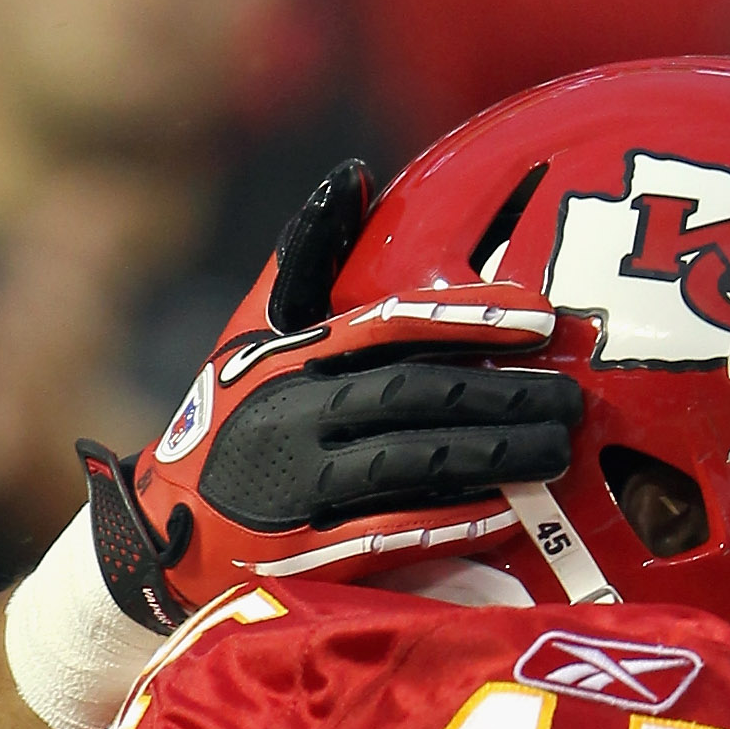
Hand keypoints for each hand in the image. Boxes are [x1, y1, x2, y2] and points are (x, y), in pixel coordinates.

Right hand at [79, 158, 586, 632]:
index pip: (391, 324)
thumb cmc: (225, 419)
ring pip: (413, 463)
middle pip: (417, 396)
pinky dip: (449, 523)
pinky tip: (506, 514)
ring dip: (491, 456)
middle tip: (572, 397)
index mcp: (291, 356)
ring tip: (556, 452)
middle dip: (501, 393)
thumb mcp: (254, 335)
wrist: (157, 532)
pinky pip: (388, 534)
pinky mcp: (302, 554)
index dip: (469, 318)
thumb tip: (354, 174)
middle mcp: (294, 414)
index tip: (542, 318)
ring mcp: (298, 486)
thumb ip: (307, 258)